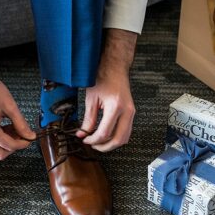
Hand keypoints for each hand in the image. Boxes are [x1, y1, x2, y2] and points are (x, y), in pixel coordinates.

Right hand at [0, 39, 36, 160]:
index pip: (9, 146)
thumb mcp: (10, 106)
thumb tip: (29, 135)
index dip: (22, 144)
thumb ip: (21, 124)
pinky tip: (5, 127)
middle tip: (22, 136)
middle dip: (13, 147)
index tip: (30, 139)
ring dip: (6, 143)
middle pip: (0, 154)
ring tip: (13, 128)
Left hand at [79, 28, 137, 151]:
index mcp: (115, 107)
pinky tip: (106, 135)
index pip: (104, 133)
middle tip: (93, 145)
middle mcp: (127, 111)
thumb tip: (83, 134)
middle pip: (118, 140)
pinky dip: (116, 136)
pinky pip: (126, 131)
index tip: (85, 140)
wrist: (115, 67)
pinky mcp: (131, 112)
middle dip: (104, 147)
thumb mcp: (91, 99)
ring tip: (98, 142)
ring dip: (111, 144)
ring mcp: (131, 112)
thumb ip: (88, 119)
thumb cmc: (103, 78)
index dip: (93, 140)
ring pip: (125, 137)